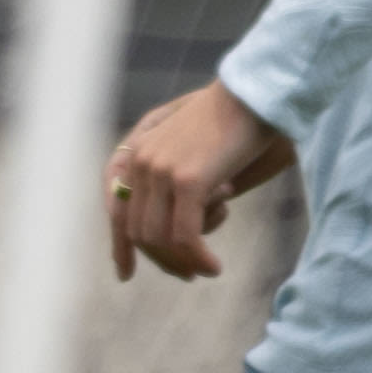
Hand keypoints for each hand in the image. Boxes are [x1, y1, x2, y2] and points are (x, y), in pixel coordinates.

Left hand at [105, 82, 295, 282]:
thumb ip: (176, 185)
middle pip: (139, 231)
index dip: (120, 247)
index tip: (125, 275)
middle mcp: (142, 163)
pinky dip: (198, 256)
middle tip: (191, 274)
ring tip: (209, 268)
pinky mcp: (187, 180)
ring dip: (184, 261)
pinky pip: (184, 235)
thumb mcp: (193, 155)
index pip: (118, 211)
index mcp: (138, 155)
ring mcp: (161, 171)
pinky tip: (215, 266)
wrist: (254, 97)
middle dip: (163, 260)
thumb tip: (176, 230)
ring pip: (160, 238)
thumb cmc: (232, 127)